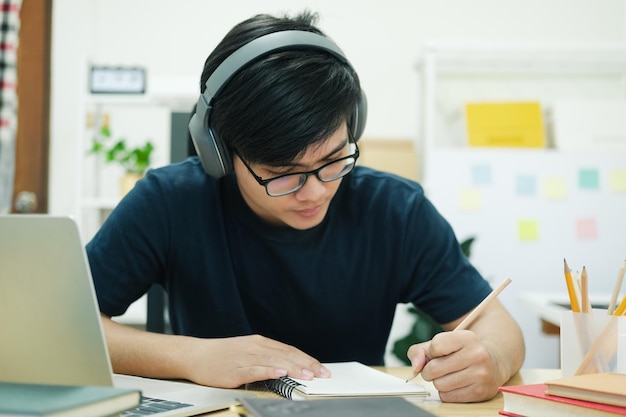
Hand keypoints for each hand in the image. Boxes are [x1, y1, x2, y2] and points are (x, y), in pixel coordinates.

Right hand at [182, 334, 330, 388]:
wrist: (195, 355)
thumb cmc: (222, 356)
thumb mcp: (248, 353)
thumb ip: (267, 358)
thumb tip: (288, 367)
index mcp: (261, 343)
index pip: (290, 350)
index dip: (308, 359)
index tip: (322, 369)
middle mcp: (256, 347)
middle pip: (287, 354)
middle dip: (307, 364)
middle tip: (323, 374)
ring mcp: (246, 357)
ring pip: (275, 361)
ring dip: (294, 367)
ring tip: (309, 374)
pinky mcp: (235, 369)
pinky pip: (255, 369)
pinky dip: (269, 369)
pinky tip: (280, 371)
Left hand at [407, 330, 504, 401]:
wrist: (494, 363)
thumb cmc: (463, 352)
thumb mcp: (444, 342)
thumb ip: (421, 350)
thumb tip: (416, 367)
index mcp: (467, 338)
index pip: (436, 346)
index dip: (431, 352)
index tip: (439, 353)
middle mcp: (477, 355)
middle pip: (434, 368)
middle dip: (430, 370)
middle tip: (439, 367)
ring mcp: (481, 375)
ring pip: (439, 384)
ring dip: (439, 382)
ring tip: (449, 375)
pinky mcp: (480, 392)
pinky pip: (447, 397)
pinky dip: (446, 392)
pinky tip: (456, 384)